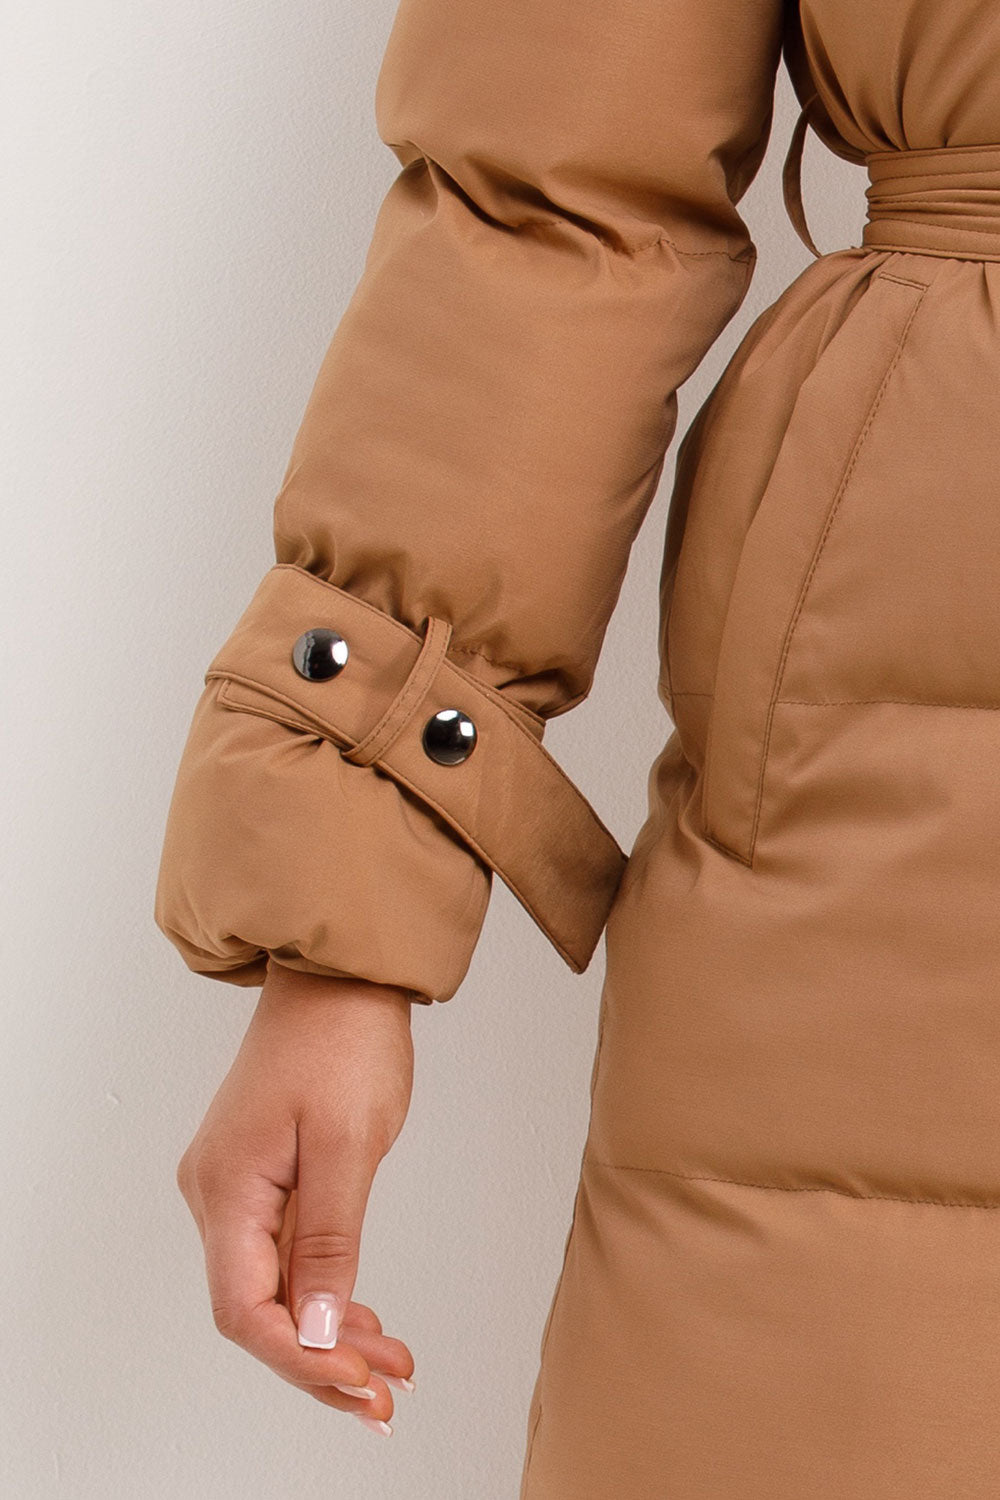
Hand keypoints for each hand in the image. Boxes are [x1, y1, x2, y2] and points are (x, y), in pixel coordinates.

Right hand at [176, 961, 417, 1433]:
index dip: (301, 1361)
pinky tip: (363, 1318)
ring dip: (331, 1332)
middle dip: (322, 1360)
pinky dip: (326, 1289)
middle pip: (259, 1308)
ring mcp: (237, 1185)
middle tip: (386, 1395)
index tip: (359, 1384)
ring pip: (276, 1285)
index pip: (247, 1310)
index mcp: (227, 1188)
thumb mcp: (348, 1144)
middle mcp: (218, 1194)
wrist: (338, 976)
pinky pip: (286, 1252)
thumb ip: (330, 1241)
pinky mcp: (262, 1174)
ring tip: (392, 1364)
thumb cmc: (342, 1040)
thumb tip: (318, 1331)